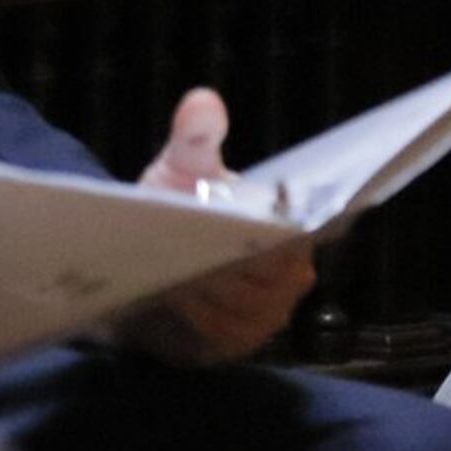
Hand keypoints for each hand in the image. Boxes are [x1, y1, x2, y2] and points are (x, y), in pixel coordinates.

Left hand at [124, 86, 314, 363]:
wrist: (155, 246)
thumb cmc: (183, 198)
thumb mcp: (184, 165)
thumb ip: (195, 138)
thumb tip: (202, 102)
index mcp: (295, 232)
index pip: (292, 244)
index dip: (262, 243)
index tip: (223, 234)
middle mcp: (290, 281)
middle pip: (259, 285)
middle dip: (217, 271)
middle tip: (179, 253)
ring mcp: (264, 320)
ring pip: (232, 315)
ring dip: (197, 299)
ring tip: (167, 276)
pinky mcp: (232, 348)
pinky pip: (212, 341)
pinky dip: (185, 325)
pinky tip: (164, 304)